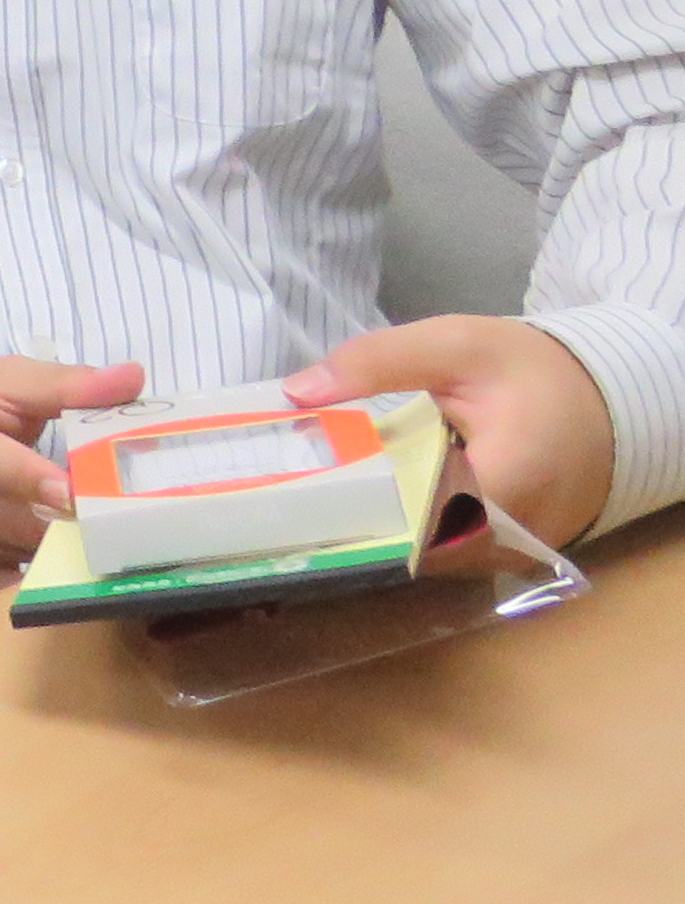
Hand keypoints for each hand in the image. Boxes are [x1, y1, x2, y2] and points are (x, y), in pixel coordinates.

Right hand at [0, 356, 143, 603]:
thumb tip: (132, 377)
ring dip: (66, 555)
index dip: (28, 478)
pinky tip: (75, 577)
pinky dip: (44, 590)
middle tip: (125, 527)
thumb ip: (64, 384)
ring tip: (109, 545)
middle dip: (68, 525)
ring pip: (15, 559)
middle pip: (7, 519)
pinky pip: (5, 599)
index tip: (72, 495)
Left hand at [291, 315, 615, 549]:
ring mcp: (519, 553)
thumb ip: (377, 362)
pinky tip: (384, 497)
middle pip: (422, 547)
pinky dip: (419, 530)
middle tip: (307, 486)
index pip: (420, 518)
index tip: (309, 483)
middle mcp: (518, 536)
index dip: (362, 506)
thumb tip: (298, 391)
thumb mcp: (454, 344)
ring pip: (436, 559)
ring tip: (338, 488)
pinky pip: (456, 555)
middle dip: (365, 518)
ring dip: (390, 526)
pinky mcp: (515, 554)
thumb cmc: (530, 371)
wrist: (605, 400)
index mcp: (510, 481)